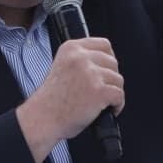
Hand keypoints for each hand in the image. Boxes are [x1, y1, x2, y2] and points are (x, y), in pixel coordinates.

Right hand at [17, 38, 124, 162]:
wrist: (42, 118)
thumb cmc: (52, 99)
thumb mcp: (62, 66)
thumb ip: (81, 60)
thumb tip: (105, 62)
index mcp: (71, 48)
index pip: (104, 44)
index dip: (109, 59)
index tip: (106, 70)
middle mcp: (81, 57)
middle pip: (113, 62)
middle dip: (110, 78)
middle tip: (101, 90)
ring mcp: (91, 74)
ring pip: (118, 80)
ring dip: (113, 92)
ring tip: (102, 102)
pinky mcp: (99, 91)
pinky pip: (120, 95)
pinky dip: (117, 105)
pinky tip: (107, 110)